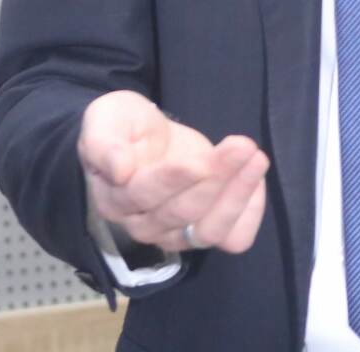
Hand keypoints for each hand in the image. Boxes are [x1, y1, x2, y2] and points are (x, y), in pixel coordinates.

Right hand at [78, 89, 268, 254]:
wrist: (141, 137)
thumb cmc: (121, 127)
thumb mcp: (104, 121)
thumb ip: (103, 144)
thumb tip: (118, 171)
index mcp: (114, 200)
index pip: (145, 195)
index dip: (174, 180)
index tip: (201, 160)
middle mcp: (144, 225)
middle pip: (183, 212)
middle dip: (216, 178)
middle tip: (242, 145)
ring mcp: (177, 235)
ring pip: (210, 230)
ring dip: (238, 195)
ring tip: (255, 158)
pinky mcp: (204, 232)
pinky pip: (233, 238)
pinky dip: (250, 214)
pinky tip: (256, 180)